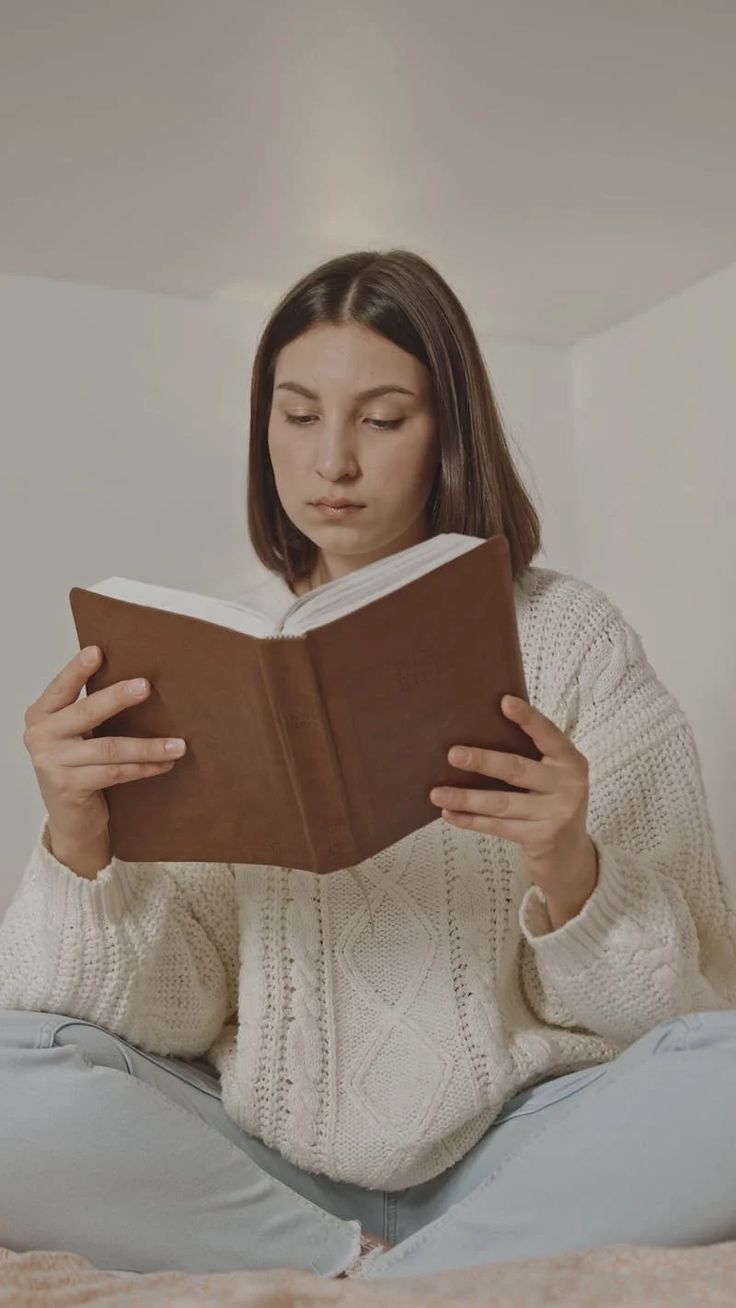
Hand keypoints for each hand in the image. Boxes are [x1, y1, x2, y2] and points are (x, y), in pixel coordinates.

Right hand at [23, 646, 186, 848]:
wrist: (70, 817)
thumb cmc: (78, 765)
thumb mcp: (75, 734)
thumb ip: (88, 710)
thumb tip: (137, 681)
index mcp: (41, 714)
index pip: (61, 687)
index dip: (77, 669)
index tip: (97, 651)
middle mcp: (41, 736)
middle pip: (86, 712)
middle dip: (118, 698)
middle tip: (146, 687)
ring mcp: (53, 763)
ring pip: (109, 748)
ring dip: (148, 746)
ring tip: (178, 744)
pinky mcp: (69, 787)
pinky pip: (116, 772)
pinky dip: (144, 768)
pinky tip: (165, 763)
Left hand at [429, 694, 598, 926]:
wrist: (571, 853)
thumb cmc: (551, 801)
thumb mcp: (552, 775)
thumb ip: (530, 754)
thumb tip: (477, 730)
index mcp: (571, 760)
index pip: (548, 734)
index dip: (527, 718)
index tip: (504, 702)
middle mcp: (569, 785)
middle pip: (517, 770)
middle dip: (482, 762)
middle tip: (453, 754)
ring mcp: (557, 814)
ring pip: (502, 803)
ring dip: (466, 797)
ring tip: (436, 793)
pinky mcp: (542, 838)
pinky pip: (498, 826)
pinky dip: (470, 820)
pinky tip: (449, 813)